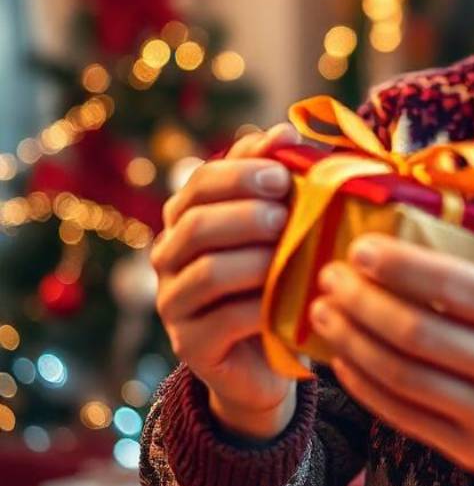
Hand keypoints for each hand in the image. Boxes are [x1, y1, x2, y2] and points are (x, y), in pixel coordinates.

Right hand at [151, 121, 301, 439]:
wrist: (271, 354)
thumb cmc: (279, 275)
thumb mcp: (282, 223)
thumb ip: (276, 176)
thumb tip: (283, 131)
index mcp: (188, 218)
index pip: (201, 182)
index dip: (241, 173)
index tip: (283, 174)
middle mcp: (170, 257)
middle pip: (195, 224)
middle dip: (245, 214)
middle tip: (286, 216)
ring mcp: (175, 303)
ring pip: (206, 271)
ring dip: (254, 259)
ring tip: (291, 255)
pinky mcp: (192, 346)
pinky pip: (223, 319)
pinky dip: (261, 306)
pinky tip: (290, 300)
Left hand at [309, 173, 473, 485]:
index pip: (458, 287)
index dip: (402, 266)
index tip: (361, 247)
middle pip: (421, 334)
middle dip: (363, 301)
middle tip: (332, 275)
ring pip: (404, 378)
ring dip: (354, 341)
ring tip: (324, 310)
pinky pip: (405, 417)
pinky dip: (365, 385)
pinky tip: (344, 356)